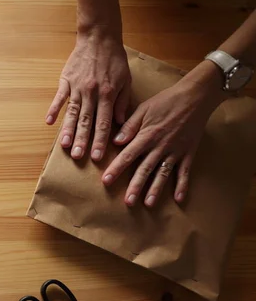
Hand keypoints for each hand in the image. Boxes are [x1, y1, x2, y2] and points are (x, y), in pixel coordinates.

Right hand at [46, 28, 131, 161]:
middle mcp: (91, 93)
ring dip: (68, 130)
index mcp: (107, 94)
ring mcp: (77, 87)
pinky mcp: (66, 81)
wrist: (99, 38)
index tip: (97, 157)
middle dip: (82, 140)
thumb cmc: (114, 60)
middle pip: (86, 121)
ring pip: (72, 112)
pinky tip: (48, 122)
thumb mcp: (126, 80)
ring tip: (64, 145)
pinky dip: (53, 109)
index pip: (104, 123)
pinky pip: (59, 97)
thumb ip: (123, 102)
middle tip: (78, 157)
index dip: (100, 141)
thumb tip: (120, 123)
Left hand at [102, 61, 226, 206]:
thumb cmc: (166, 101)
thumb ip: (129, 127)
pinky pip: (185, 172)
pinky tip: (179, 199)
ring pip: (163, 174)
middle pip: (145, 169)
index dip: (116, 169)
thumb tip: (115, 142)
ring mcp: (175, 151)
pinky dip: (182, 185)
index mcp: (146, 136)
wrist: (195, 97)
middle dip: (135, 186)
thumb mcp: (143, 109)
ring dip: (156, 189)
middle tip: (128, 202)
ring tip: (149, 204)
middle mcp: (160, 147)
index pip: (127, 156)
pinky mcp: (188, 153)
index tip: (106, 181)